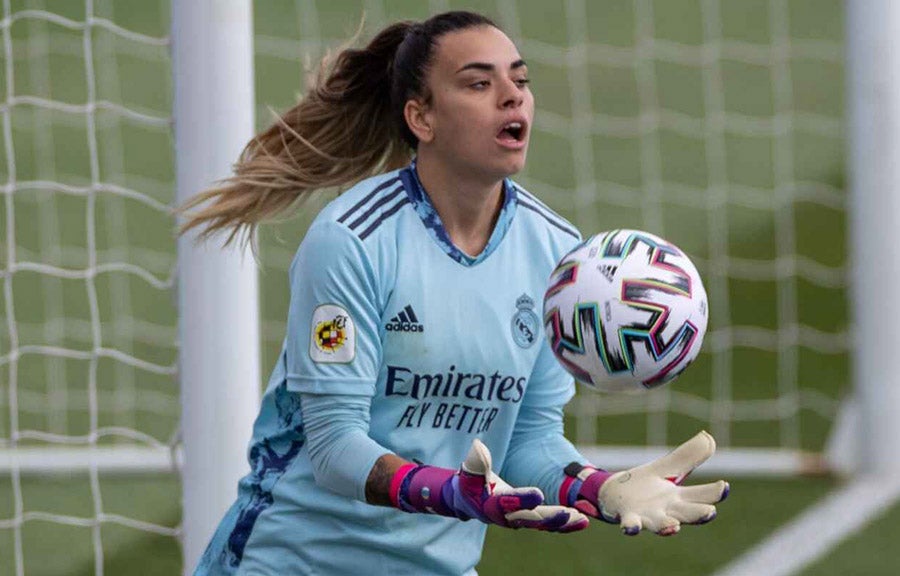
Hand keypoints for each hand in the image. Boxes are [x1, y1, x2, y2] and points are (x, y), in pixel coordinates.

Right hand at [392, 438, 588, 532]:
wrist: (470, 499)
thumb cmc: (470, 484)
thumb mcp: (468, 473)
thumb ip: (475, 462)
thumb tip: (478, 446)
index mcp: (491, 506)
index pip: (508, 503)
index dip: (522, 500)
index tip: (537, 494)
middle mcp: (508, 517)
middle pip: (531, 519)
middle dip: (549, 518)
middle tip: (566, 513)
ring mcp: (521, 519)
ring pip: (543, 524)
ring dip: (562, 523)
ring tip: (581, 518)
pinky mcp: (531, 518)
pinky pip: (549, 524)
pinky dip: (565, 523)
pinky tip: (582, 519)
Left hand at [563, 431, 728, 535]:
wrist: (614, 495)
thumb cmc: (645, 486)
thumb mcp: (666, 468)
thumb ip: (687, 456)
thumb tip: (709, 437)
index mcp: (680, 497)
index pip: (703, 496)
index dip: (715, 492)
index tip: (723, 486)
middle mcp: (669, 511)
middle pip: (688, 513)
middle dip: (700, 514)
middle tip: (710, 512)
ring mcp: (649, 517)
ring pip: (662, 524)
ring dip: (668, 526)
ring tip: (673, 525)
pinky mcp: (629, 517)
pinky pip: (631, 524)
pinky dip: (632, 527)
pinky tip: (631, 528)